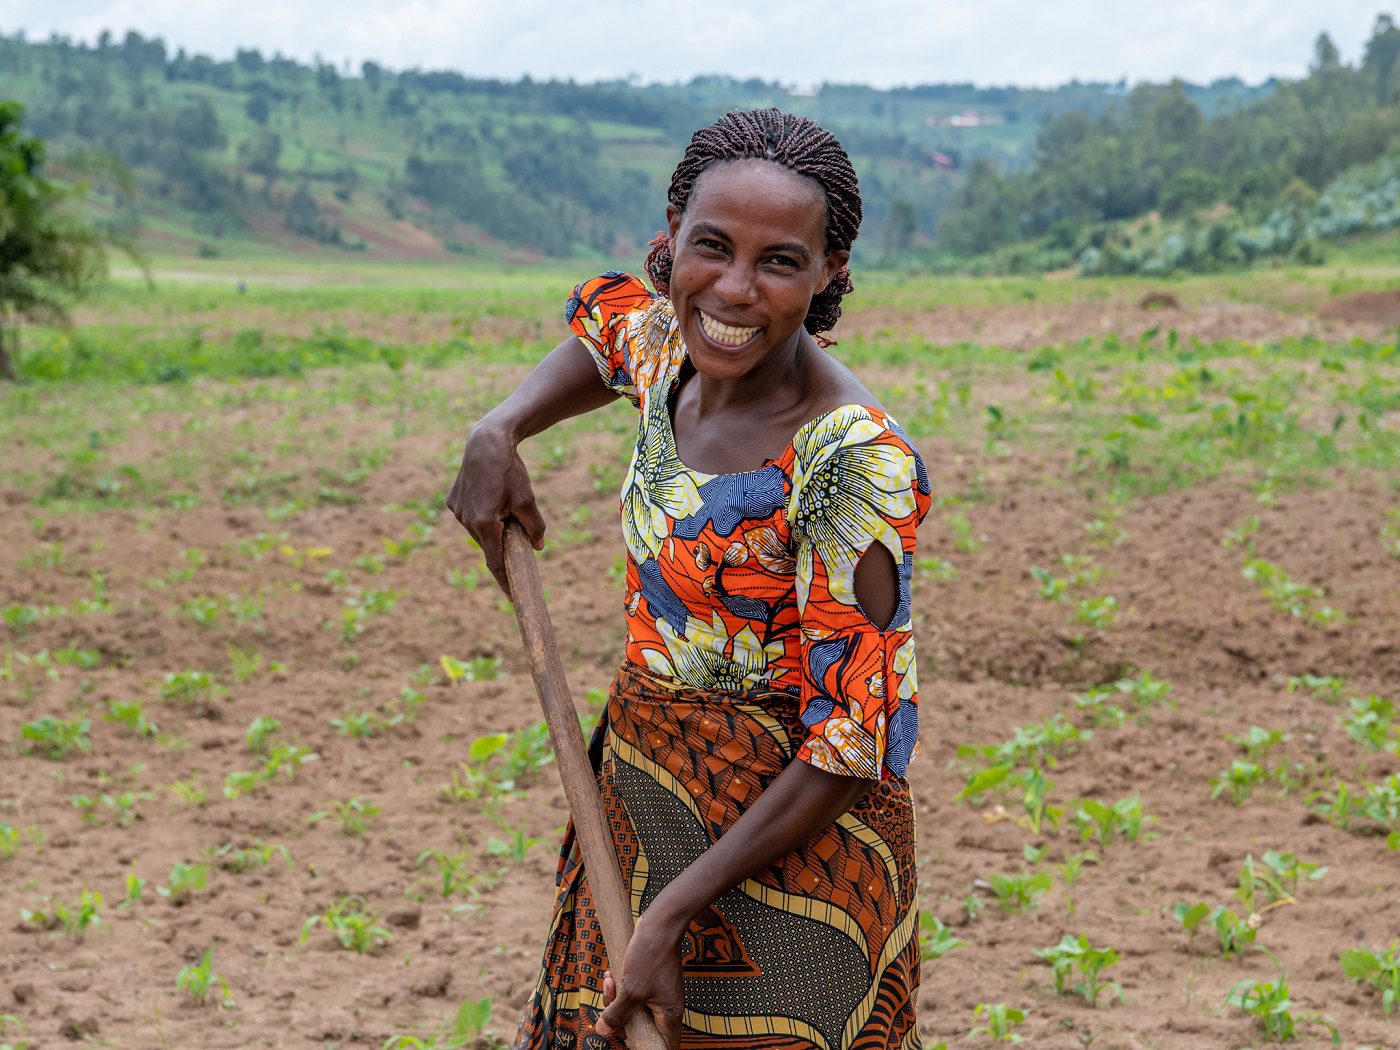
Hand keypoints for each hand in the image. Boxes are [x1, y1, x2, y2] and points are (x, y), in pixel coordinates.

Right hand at [445, 421, 545, 592]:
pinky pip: (470, 516)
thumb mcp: (528, 500)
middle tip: (519, 535)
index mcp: (485, 524)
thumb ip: (534, 526)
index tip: (512, 596)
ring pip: (480, 531)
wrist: (486, 442)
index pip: (495, 563)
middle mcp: (467, 521)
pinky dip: (482, 515)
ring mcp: (457, 512)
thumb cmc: (509, 471)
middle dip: (503, 545)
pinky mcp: (453, 502)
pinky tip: (491, 496)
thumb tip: (538, 547)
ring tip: (505, 506)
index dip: (505, 581)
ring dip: (493, 528)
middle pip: (489, 545)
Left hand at [594, 914, 684, 1049]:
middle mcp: (667, 1006)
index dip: (645, 1046)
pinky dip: (621, 987)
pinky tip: (611, 975)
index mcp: (669, 1014)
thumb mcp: (631, 989)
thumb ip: (617, 1013)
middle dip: (620, 1017)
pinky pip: (634, 992)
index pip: (663, 1045)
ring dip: (617, 999)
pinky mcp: (652, 980)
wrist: (659, 924)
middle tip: (608, 1004)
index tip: (628, 1038)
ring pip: (634, 1008)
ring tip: (608, 982)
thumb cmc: (650, 955)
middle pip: (642, 1027)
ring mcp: (660, 993)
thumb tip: (602, 1031)